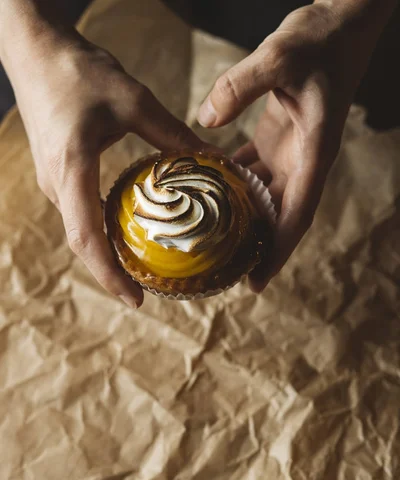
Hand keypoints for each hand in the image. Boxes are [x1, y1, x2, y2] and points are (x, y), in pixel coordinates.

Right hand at [4, 22, 203, 308]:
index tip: (136, 299)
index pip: (86, 237)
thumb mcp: (132, 99)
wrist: (34, 51)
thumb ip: (171, 134)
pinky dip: (102, 231)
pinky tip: (129, 232)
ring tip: (141, 270)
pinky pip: (80, 213)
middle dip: (111, 273)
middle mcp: (57, 184)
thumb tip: (213, 161)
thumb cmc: (78, 71)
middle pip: (82, 243)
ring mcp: (53, 181)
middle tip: (145, 293)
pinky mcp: (57, 174)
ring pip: (80, 230)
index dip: (110, 274)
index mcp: (72, 169)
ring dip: (107, 254)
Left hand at [198, 0, 395, 291]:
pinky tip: (206, 197)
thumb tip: (207, 119)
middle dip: (258, 248)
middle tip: (228, 275)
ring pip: (264, 199)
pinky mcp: (274, 140)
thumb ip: (242, 84)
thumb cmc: (320, 40)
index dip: (278, 249)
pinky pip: (251, 174)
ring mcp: (289, 153)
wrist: (338, 24)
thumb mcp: (280, 55)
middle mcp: (303, 160)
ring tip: (213, 246)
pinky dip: (232, 189)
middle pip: (280, 217)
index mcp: (314, 152)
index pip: (297, 213)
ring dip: (243, 222)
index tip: (257, 280)